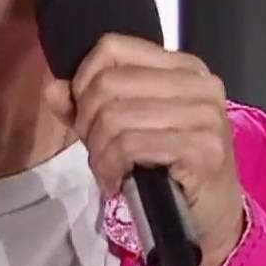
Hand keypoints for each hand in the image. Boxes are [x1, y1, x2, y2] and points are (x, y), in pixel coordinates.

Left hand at [43, 34, 247, 265]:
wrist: (210, 218)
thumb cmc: (168, 170)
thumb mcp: (124, 130)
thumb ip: (87, 106)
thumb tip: (54, 89)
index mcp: (183, 67)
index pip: (113, 47)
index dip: (84, 81)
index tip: (86, 116)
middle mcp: (200, 84)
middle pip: (109, 83)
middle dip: (88, 122)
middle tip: (96, 152)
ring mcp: (206, 115)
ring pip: (116, 116)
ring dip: (99, 151)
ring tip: (107, 170)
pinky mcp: (204, 149)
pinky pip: (130, 145)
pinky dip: (111, 167)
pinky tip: (117, 182)